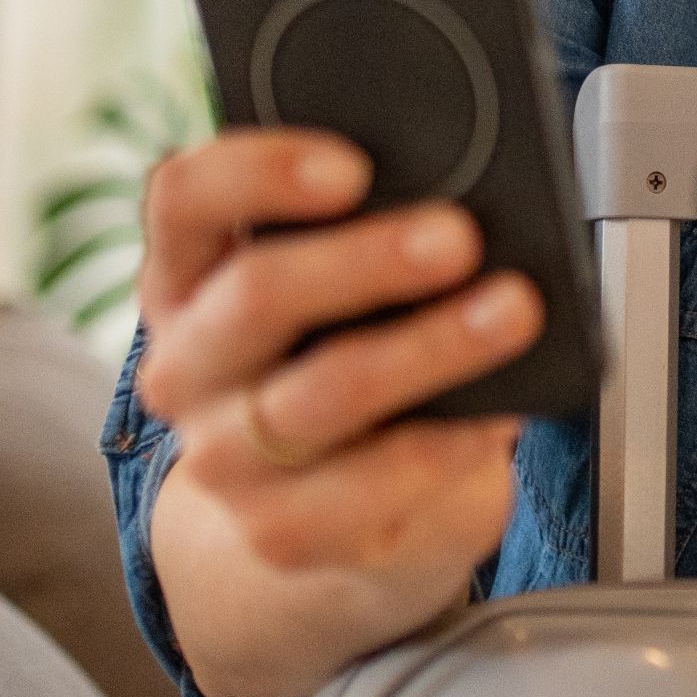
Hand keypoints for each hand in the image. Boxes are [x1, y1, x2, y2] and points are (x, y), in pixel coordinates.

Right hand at [133, 130, 539, 696]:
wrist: (338, 513)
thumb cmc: (349, 357)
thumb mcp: (343, 289)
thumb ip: (372, 234)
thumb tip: (464, 199)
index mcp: (188, 275)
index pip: (185, 200)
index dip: (258, 172)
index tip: (351, 166)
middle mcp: (187, 365)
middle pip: (257, 295)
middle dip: (369, 259)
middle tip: (459, 236)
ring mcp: (226, 457)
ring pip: (323, 394)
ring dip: (430, 346)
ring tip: (511, 311)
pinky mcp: (283, 530)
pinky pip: (372, 484)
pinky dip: (448, 442)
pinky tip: (497, 414)